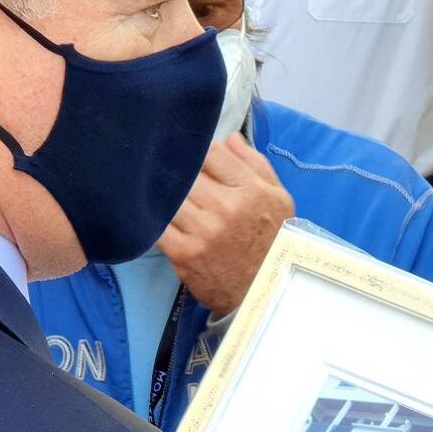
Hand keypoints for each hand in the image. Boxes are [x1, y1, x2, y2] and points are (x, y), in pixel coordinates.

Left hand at [156, 134, 294, 316]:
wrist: (264, 293)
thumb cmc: (273, 242)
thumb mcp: (279, 199)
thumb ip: (255, 164)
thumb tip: (229, 138)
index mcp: (250, 190)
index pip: (212, 152)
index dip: (200, 152)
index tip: (194, 157)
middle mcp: (226, 207)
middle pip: (186, 171)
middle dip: (179, 170)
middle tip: (171, 172)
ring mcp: (203, 231)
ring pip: (170, 194)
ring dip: (164, 191)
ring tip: (160, 191)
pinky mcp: (183, 252)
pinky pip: (158, 224)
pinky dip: (153, 216)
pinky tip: (154, 214)